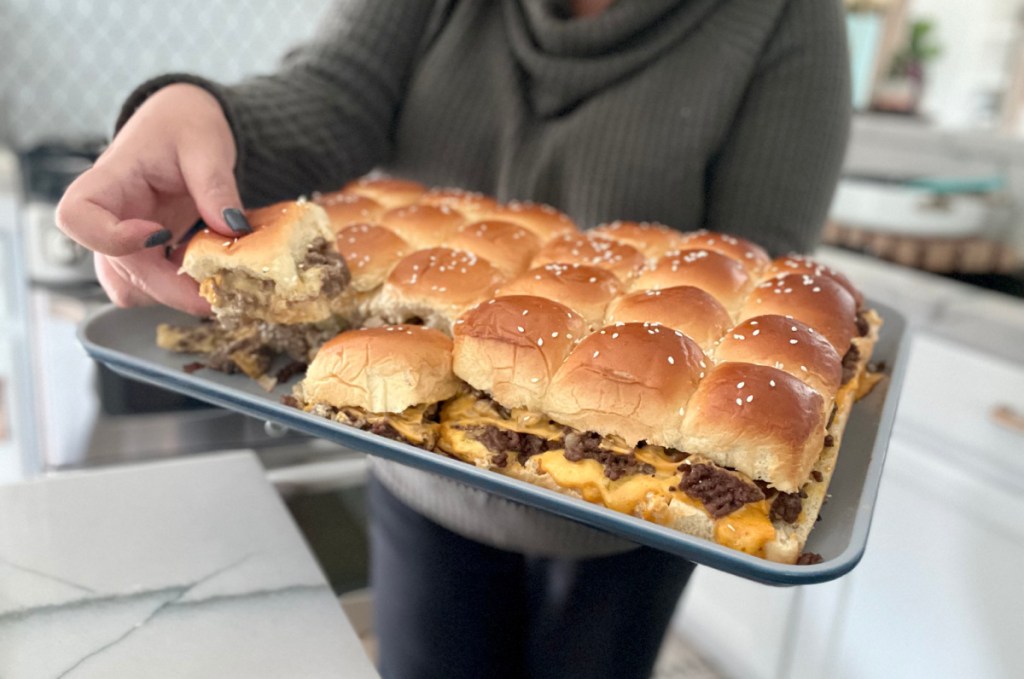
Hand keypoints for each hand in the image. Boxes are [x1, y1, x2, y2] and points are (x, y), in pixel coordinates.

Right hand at [56, 83, 249, 314]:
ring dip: (171, 294)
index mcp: (108, 181)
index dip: (110, 237)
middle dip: (164, 287)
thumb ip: (215, 186)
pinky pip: (150, 285)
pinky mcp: (145, 253)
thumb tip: (233, 228)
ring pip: (130, 287)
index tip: (159, 236)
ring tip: (214, 284)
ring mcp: (124, 239)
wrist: (185, 123)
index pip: (75, 216)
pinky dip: (179, 290)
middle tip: (212, 295)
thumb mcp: (205, 145)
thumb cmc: (184, 125)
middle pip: (113, 269)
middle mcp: (108, 216)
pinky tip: (209, 275)